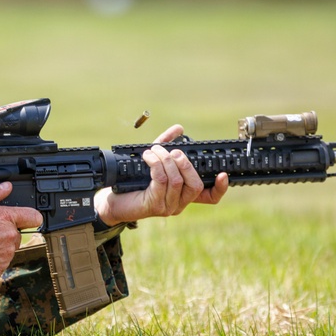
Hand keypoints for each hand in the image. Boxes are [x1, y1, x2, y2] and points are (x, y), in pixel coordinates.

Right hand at [0, 182, 42, 285]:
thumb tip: (6, 186)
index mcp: (6, 218)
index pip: (34, 217)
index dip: (30, 217)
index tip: (24, 219)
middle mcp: (11, 237)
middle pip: (16, 234)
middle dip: (4, 233)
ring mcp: (7, 255)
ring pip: (7, 249)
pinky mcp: (0, 269)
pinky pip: (0, 263)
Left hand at [94, 124, 228, 226]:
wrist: (113, 199)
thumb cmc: (133, 181)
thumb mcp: (154, 160)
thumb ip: (167, 144)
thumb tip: (179, 128)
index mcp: (184, 195)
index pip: (210, 197)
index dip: (220, 188)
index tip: (222, 174)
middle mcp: (179, 204)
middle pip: (195, 184)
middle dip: (184, 163)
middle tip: (173, 152)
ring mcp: (168, 207)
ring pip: (176, 180)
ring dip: (165, 160)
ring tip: (154, 150)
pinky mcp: (154, 205)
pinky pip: (161, 181)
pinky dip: (155, 164)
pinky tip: (148, 156)